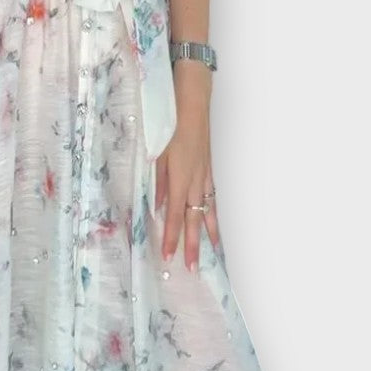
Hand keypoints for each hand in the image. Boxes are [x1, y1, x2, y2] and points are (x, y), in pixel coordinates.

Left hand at [153, 107, 219, 272]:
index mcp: (180, 177)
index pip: (176, 216)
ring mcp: (205, 175)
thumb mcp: (156, 152)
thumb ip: (158, 181)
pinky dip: (213, 214)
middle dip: (192, 245)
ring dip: (207, 235)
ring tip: (210, 255)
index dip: (173, 238)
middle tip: (191, 268)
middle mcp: (195, 180)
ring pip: (207, 211)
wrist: (191, 103)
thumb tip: (159, 206)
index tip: (170, 256)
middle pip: (195, 219)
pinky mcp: (208, 169)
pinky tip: (213, 223)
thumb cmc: (169, 124)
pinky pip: (212, 198)